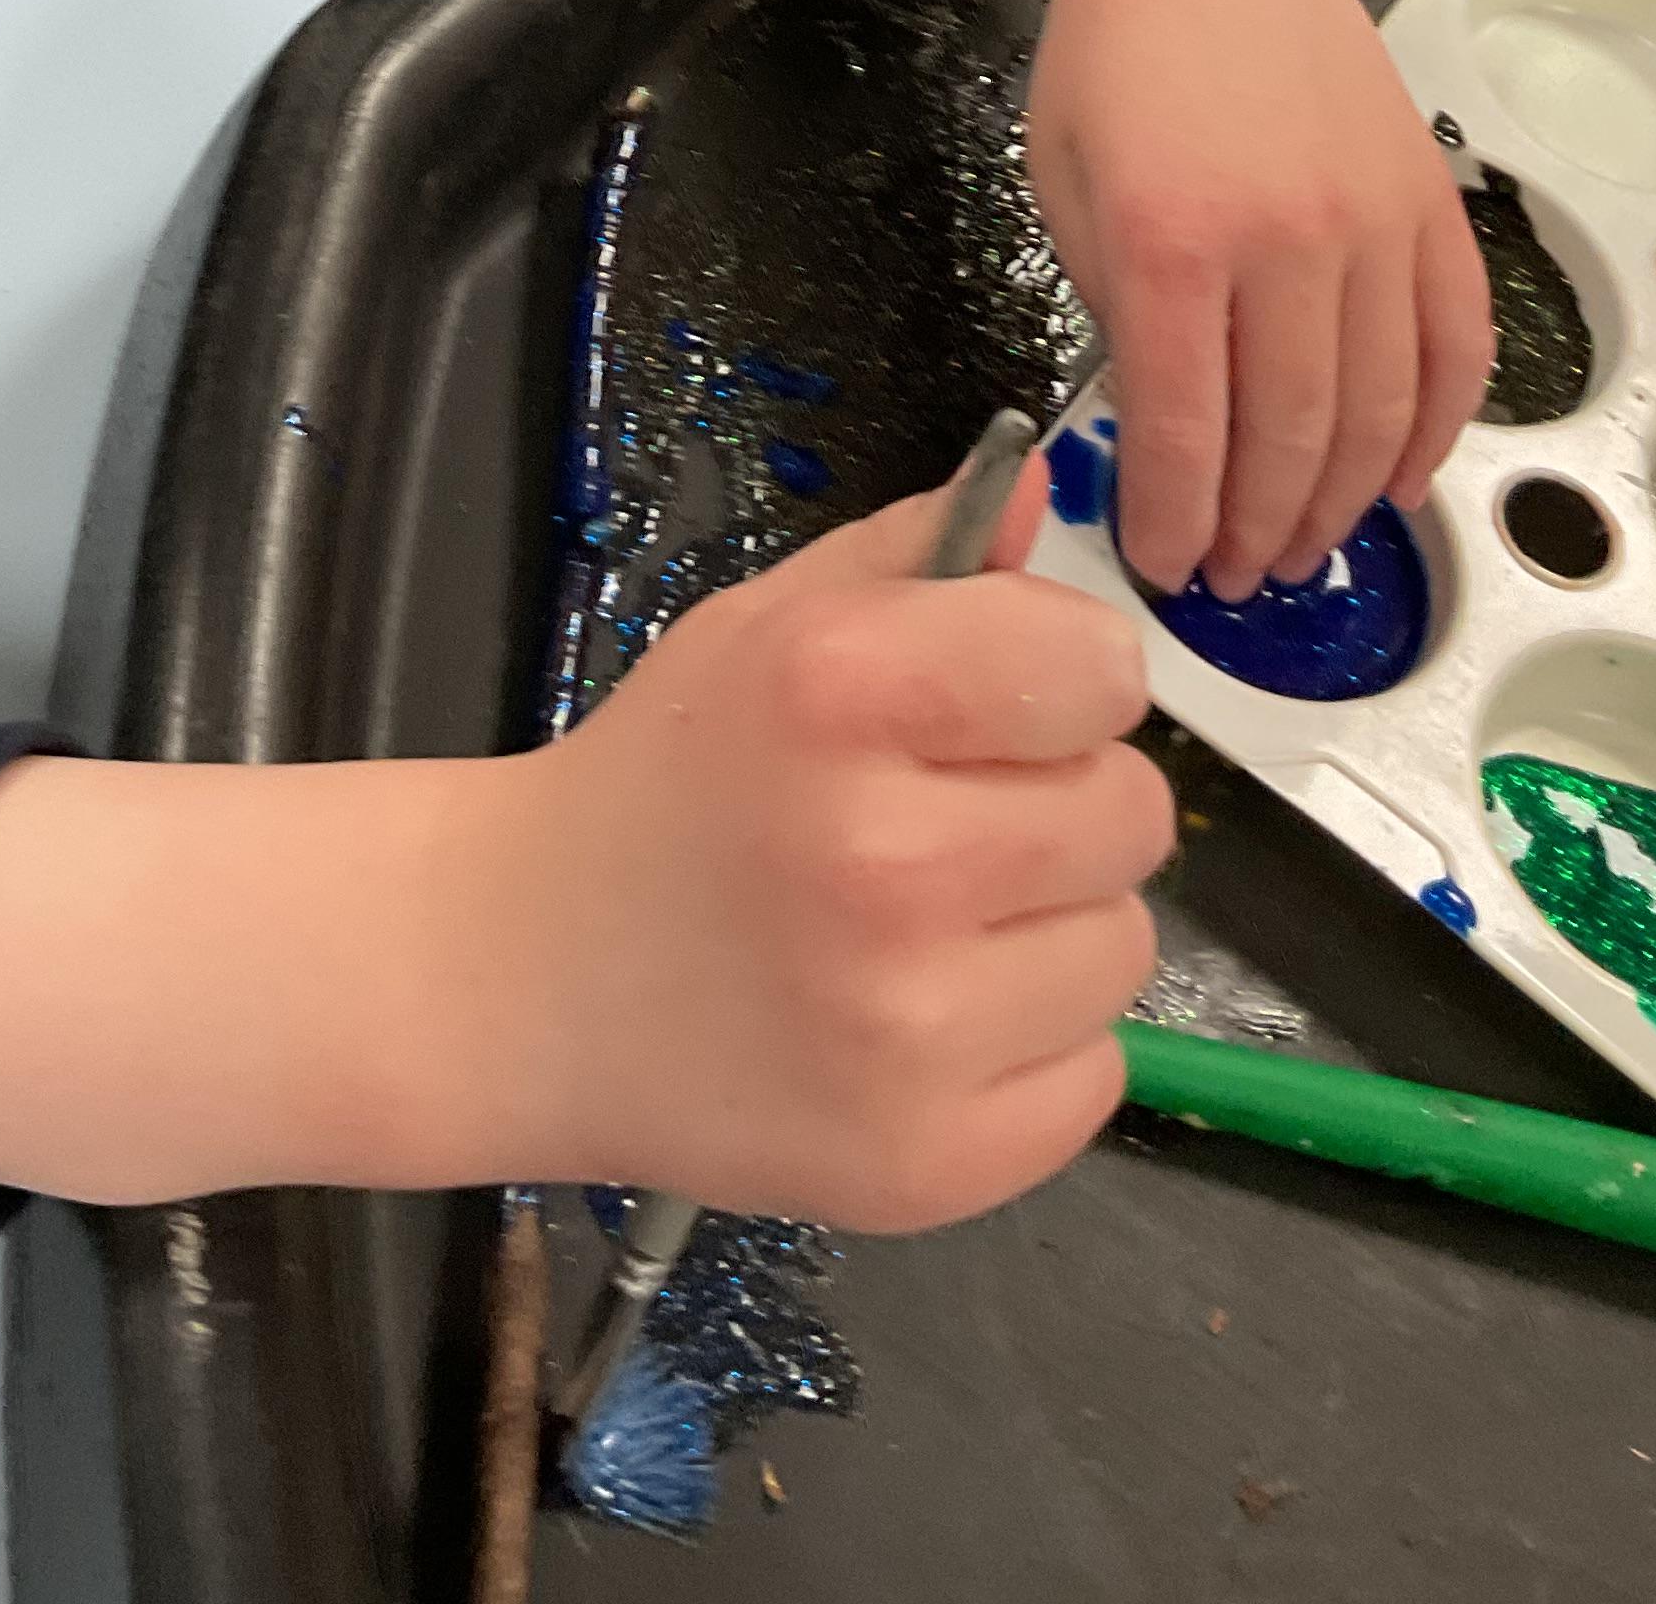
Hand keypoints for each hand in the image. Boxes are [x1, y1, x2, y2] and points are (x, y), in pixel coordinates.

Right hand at [529, 456, 1167, 1233]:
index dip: (1062, 680)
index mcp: (843, 691)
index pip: (1100, 667)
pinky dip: (1030, 1050)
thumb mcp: (767, 627)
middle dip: (1057, 805)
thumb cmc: (665, 783)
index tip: (1000, 707)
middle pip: (1132, 813)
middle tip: (945, 825)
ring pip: (1124, 948)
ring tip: (924, 929)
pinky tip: (921, 1025)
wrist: (523, 980)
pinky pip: (1094, 1077)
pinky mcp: (926, 1160)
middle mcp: (882, 857)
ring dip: (1048, 930)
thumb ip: (921, 554)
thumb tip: (1045, 495)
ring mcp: (907, 1029)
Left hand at [1016, 0, 1493, 603]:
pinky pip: (1456, 344)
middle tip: (1234, 576)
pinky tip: (1400, 477)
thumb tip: (1161, 431)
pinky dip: (1436, 425)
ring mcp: (1374, 218)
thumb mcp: (1066, 186)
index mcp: (1174, 237)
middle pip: (1292, 437)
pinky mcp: (1430, 200)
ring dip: (1343, 502)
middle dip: (1258, 530)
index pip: (1186, 429)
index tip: (1165, 565)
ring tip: (1302, 547)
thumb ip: (1118, 312)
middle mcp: (1288, 236)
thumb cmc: (1114, 50)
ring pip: (1382, 410)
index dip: (1175, 519)